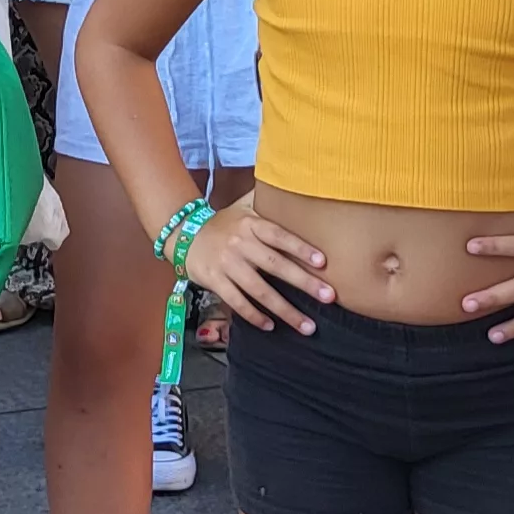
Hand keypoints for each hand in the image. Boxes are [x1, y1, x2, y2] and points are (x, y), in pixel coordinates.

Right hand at [182, 201, 332, 335]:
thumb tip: (298, 187)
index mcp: (250, 224)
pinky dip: (253, 315)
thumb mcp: (243, 207)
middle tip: (329, 297)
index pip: (279, 235)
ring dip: (284, 310)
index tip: (323, 262)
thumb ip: (267, 201)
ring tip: (307, 326)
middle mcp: (240, 243)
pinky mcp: (214, 281)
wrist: (184, 234)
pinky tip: (270, 326)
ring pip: (259, 290)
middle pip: (275, 265)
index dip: (300, 248)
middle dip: (303, 282)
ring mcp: (226, 264)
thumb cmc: (224, 223)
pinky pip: (236, 301)